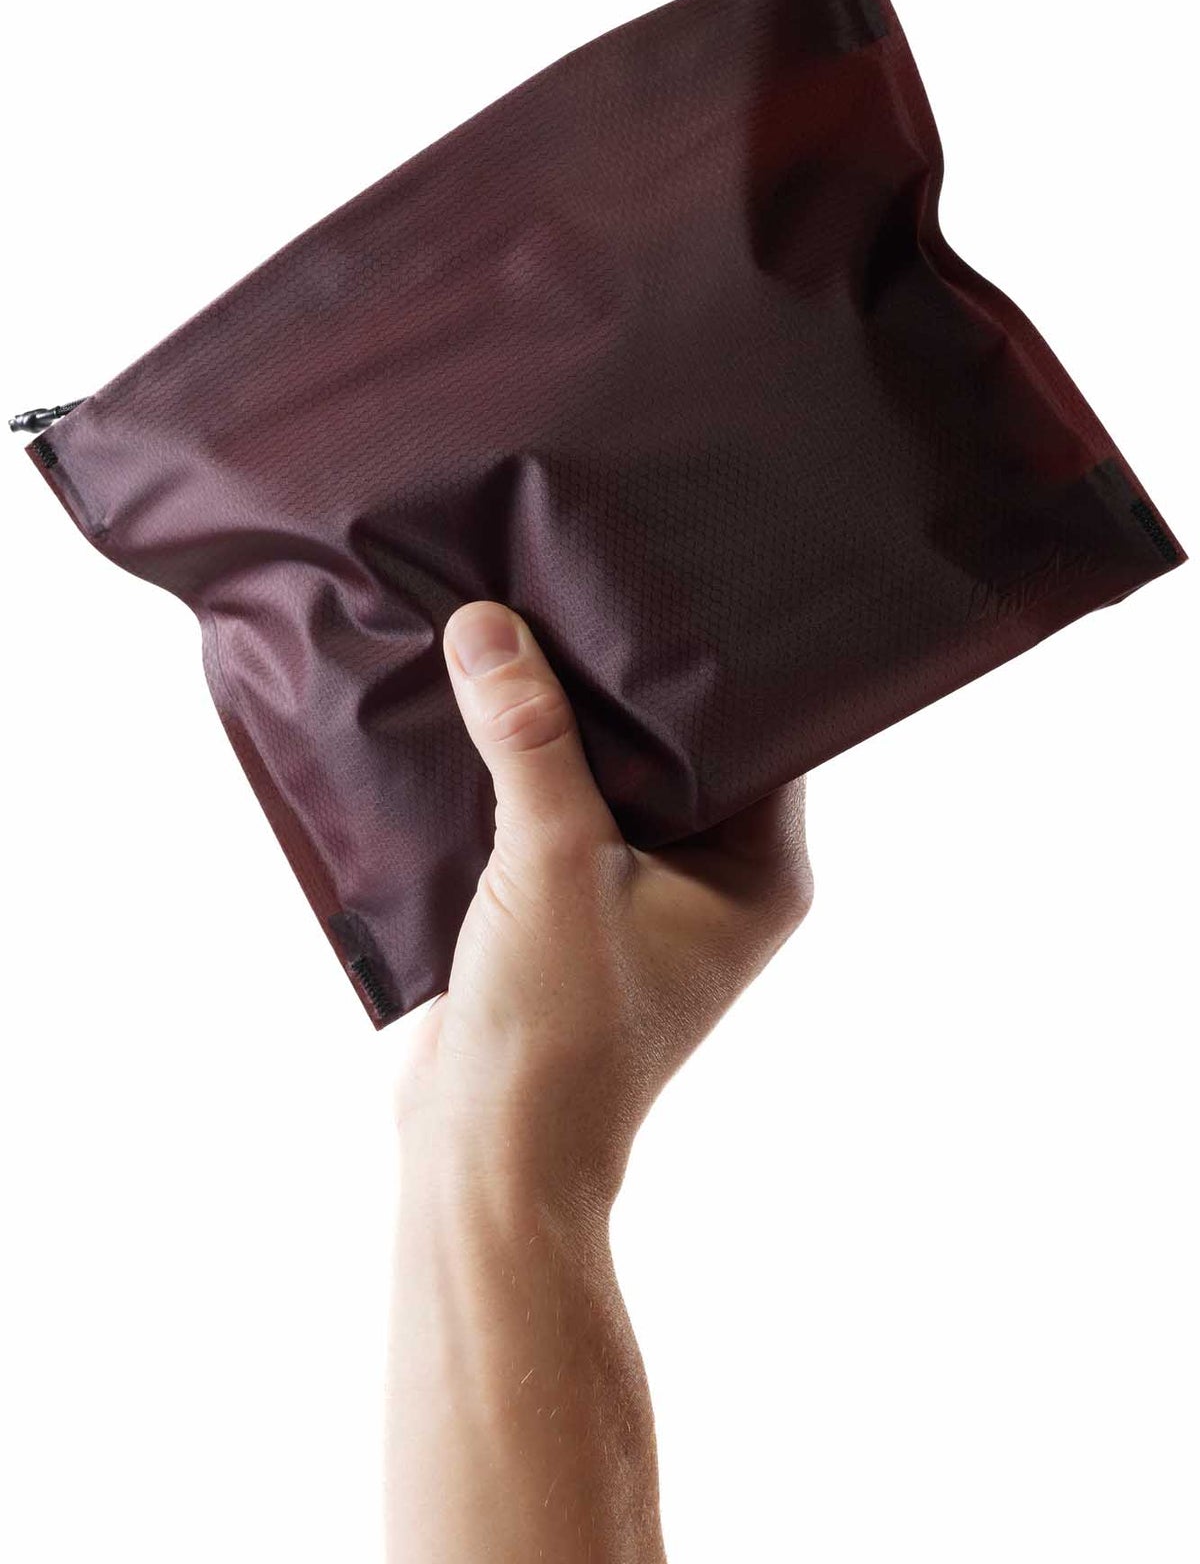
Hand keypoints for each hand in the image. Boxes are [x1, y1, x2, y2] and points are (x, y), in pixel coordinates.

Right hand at [395, 600, 812, 1211]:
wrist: (486, 1153)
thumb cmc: (558, 1031)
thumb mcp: (552, 864)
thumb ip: (527, 741)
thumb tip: (488, 624)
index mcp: (761, 871)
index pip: (762, 731)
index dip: (715, 658)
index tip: (670, 574)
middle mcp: (716, 878)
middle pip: (679, 745)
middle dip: (623, 679)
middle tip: (584, 575)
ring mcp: (643, 895)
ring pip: (610, 776)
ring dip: (562, 721)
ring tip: (522, 618)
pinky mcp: (573, 907)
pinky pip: (557, 811)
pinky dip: (520, 767)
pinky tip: (477, 699)